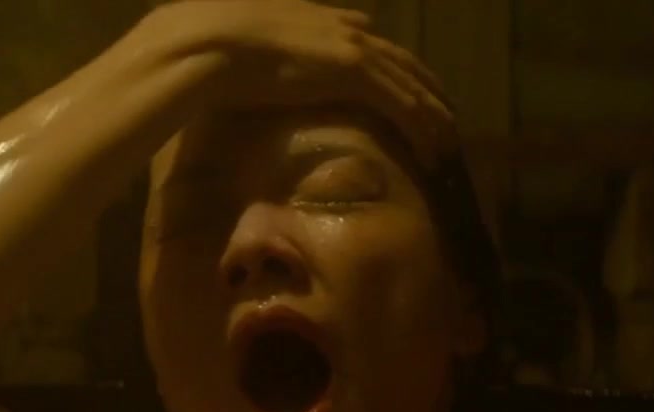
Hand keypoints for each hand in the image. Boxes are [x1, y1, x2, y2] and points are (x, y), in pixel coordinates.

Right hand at [138, 0, 454, 166]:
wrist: (205, 44)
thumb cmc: (207, 49)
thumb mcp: (240, 49)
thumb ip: (259, 54)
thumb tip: (244, 73)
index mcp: (321, 21)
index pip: (372, 44)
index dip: (394, 68)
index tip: (408, 87)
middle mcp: (344, 30)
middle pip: (402, 63)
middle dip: (427, 92)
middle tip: (445, 119)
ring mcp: (352, 49)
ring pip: (410, 85)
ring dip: (433, 116)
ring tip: (448, 143)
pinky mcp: (354, 73)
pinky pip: (402, 104)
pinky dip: (423, 126)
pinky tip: (434, 148)